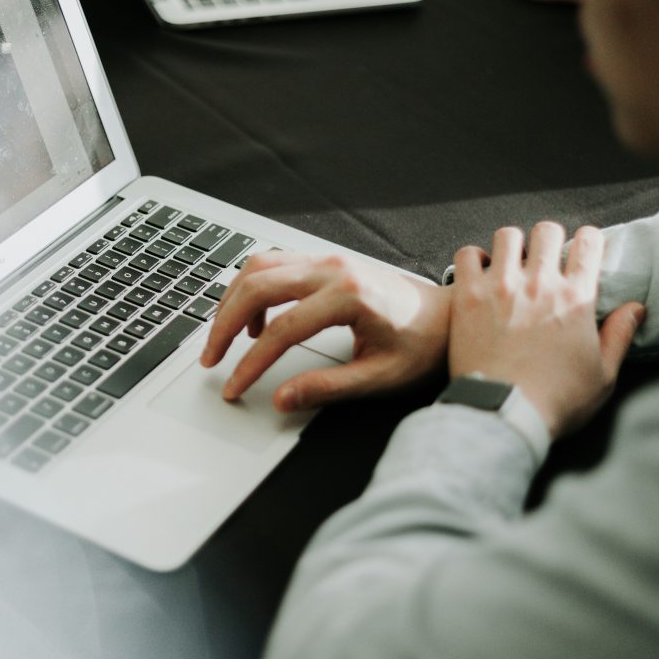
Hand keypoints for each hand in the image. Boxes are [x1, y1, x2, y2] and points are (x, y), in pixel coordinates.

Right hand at [200, 251, 449, 411]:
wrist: (447, 316)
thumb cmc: (422, 344)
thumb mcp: (380, 376)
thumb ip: (328, 388)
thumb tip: (283, 399)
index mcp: (349, 296)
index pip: (281, 330)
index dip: (251, 363)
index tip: (234, 387)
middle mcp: (333, 268)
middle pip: (257, 287)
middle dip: (224, 325)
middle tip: (211, 359)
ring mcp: (327, 259)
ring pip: (258, 267)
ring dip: (232, 301)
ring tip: (225, 340)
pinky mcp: (324, 260)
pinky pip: (273, 263)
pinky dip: (252, 288)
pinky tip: (255, 321)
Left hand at [448, 223, 645, 436]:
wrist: (503, 413)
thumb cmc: (555, 401)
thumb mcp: (603, 375)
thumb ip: (619, 336)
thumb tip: (636, 308)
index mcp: (576, 298)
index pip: (589, 243)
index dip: (590, 240)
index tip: (585, 249)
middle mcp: (539, 284)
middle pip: (547, 230)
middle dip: (550, 238)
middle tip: (545, 257)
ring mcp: (500, 286)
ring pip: (507, 235)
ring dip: (512, 244)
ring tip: (512, 261)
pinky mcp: (467, 296)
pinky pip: (468, 255)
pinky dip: (474, 258)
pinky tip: (480, 272)